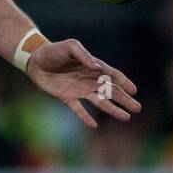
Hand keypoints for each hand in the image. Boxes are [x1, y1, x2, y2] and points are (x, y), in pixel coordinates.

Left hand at [26, 38, 140, 129]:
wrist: (36, 60)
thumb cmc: (55, 50)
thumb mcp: (71, 47)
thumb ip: (84, 55)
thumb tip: (96, 67)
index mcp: (94, 67)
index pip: (113, 76)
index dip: (124, 83)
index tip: (134, 90)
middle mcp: (90, 80)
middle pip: (111, 92)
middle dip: (124, 100)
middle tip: (137, 108)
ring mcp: (80, 90)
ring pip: (100, 102)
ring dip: (112, 110)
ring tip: (126, 117)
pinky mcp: (67, 98)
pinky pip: (79, 110)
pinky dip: (86, 117)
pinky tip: (94, 125)